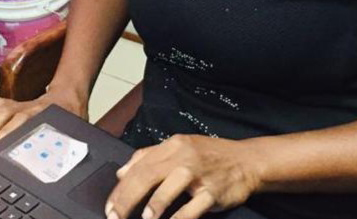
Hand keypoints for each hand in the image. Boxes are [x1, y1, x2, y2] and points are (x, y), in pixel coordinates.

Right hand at [0, 89, 87, 152]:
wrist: (68, 95)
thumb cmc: (70, 117)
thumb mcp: (72, 129)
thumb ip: (64, 141)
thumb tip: (61, 157)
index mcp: (45, 114)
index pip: (25, 121)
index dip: (9, 132)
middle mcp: (29, 107)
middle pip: (7, 113)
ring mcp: (19, 103)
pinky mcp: (11, 101)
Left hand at [105, 134, 259, 218]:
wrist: (246, 160)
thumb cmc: (211, 156)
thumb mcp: (180, 147)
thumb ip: (150, 156)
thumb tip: (122, 171)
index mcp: (173, 145)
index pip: (139, 165)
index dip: (121, 188)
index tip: (109, 206)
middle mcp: (184, 156)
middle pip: (148, 175)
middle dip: (127, 199)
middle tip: (114, 217)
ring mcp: (199, 174)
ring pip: (169, 187)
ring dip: (153, 205)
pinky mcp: (212, 191)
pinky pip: (192, 207)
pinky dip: (178, 218)